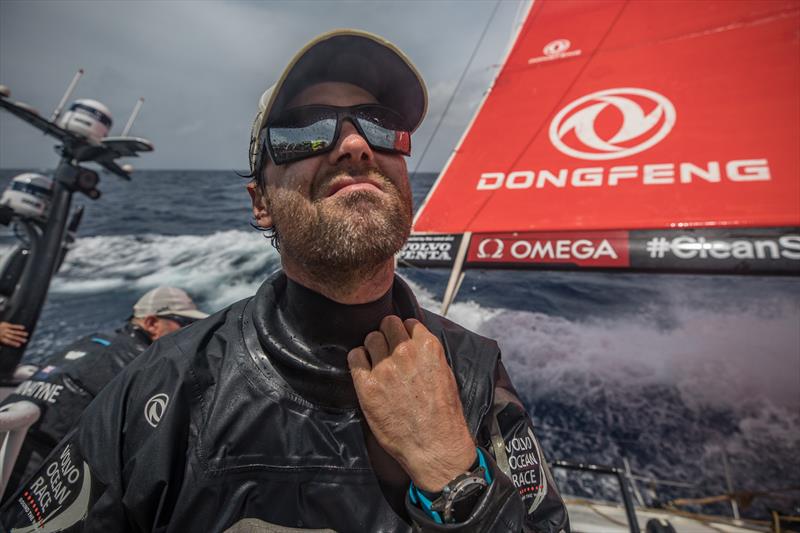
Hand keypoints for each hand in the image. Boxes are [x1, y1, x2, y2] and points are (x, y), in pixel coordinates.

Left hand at [0, 322, 27, 347]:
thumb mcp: (0, 341)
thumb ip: (6, 343)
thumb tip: (16, 345)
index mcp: (0, 339)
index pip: (8, 341)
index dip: (14, 343)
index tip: (19, 345)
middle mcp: (3, 334)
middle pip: (12, 337)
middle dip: (19, 339)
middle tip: (25, 340)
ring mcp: (5, 329)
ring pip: (14, 331)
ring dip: (21, 333)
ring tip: (27, 334)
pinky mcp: (6, 324)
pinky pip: (13, 326)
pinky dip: (18, 327)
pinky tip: (23, 328)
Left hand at [348, 316, 475, 491]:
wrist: (435, 447)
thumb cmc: (444, 415)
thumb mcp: (445, 375)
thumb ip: (427, 354)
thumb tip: (412, 342)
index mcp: (428, 348)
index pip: (408, 322)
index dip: (404, 332)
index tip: (402, 342)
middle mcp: (405, 353)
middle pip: (387, 324)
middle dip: (387, 335)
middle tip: (387, 350)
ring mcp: (385, 368)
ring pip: (370, 338)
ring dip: (373, 348)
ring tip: (377, 363)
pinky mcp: (367, 386)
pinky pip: (355, 357)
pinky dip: (358, 360)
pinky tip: (365, 371)